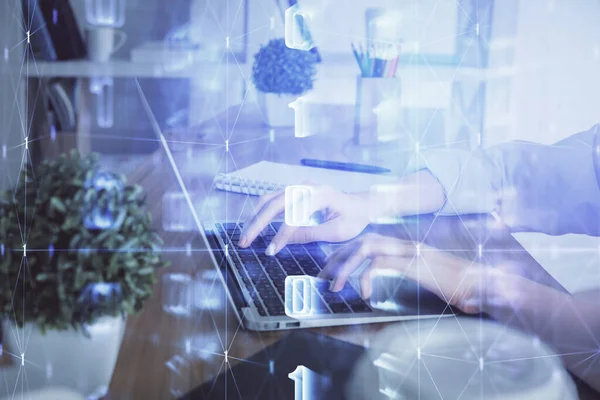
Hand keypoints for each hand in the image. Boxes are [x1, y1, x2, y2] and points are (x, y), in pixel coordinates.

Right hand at [239, 185, 370, 254]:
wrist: (361, 205)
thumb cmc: (352, 219)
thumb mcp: (336, 232)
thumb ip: (311, 234)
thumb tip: (284, 240)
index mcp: (319, 195)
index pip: (293, 216)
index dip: (281, 235)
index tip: (271, 251)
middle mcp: (305, 187)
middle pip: (274, 203)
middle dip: (257, 223)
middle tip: (244, 242)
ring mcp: (298, 187)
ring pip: (269, 199)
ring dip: (255, 217)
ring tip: (245, 236)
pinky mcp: (295, 191)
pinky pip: (273, 200)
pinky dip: (261, 213)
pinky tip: (255, 227)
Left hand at [319, 233, 487, 313]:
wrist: (483, 284)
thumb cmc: (458, 284)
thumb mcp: (427, 275)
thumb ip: (407, 270)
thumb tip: (383, 275)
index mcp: (406, 246)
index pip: (368, 241)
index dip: (346, 253)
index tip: (332, 269)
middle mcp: (405, 244)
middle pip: (361, 240)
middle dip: (337, 257)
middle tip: (323, 277)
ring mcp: (408, 251)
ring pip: (364, 247)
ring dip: (345, 265)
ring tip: (334, 286)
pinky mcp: (412, 263)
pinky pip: (378, 264)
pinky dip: (365, 277)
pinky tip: (364, 293)